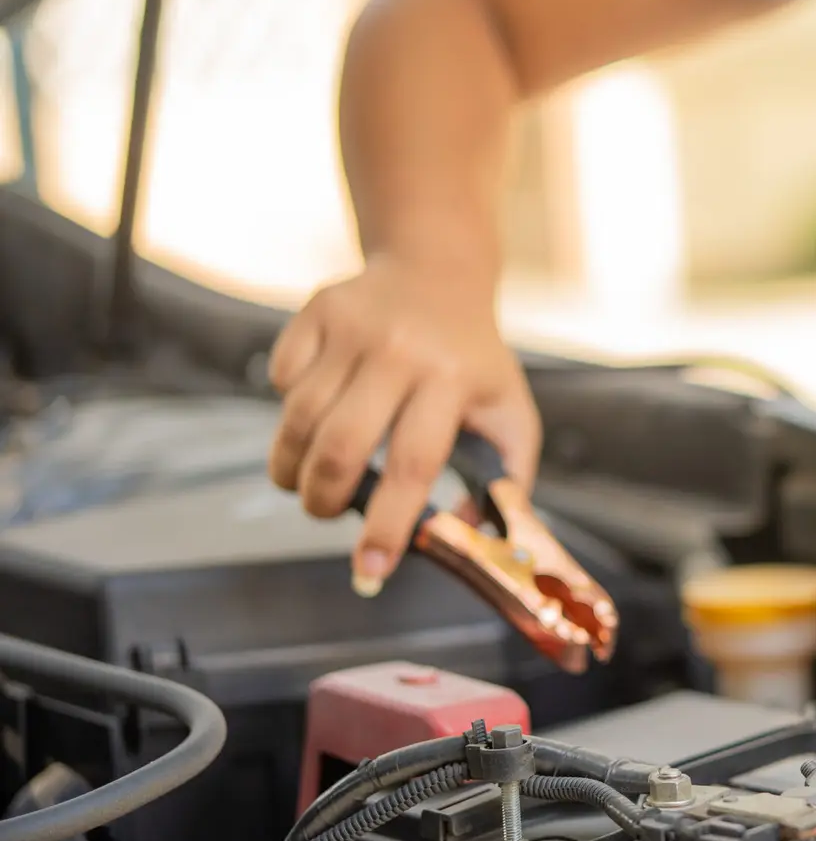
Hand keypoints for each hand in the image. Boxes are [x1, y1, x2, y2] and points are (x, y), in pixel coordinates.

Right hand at [266, 253, 540, 593]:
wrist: (438, 270)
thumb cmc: (473, 361)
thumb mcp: (509, 412)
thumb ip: (505, 481)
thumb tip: (467, 538)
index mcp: (454, 380)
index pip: (413, 466)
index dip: (387, 526)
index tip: (369, 570)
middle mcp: (401, 351)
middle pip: (339, 447)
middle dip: (321, 500)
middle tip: (324, 513)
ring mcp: (354, 327)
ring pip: (298, 418)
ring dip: (292, 466)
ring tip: (308, 479)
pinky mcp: (317, 311)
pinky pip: (281, 378)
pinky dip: (289, 406)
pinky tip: (316, 406)